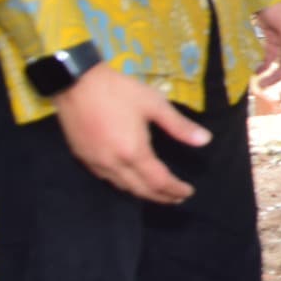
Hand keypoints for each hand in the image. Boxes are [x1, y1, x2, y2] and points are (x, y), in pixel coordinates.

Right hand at [54, 64, 211, 203]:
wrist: (75, 82)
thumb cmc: (118, 91)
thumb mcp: (154, 104)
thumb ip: (179, 126)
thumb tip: (205, 140)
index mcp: (133, 152)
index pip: (159, 182)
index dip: (175, 190)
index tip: (188, 192)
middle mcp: (113, 164)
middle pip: (141, 190)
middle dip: (161, 197)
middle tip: (176, 198)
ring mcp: (95, 162)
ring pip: (122, 187)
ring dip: (143, 192)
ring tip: (158, 192)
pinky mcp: (82, 157)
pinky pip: (107, 178)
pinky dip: (124, 184)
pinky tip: (131, 179)